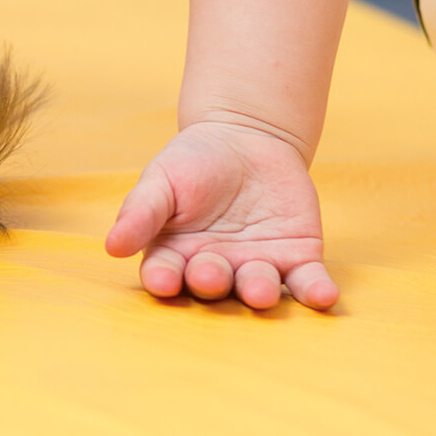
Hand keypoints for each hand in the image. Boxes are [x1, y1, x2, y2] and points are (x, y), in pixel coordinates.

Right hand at [104, 120, 338, 310]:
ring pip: (257, 289)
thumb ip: (140, 212)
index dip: (164, 281)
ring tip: (260, 292)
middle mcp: (216, 268)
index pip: (166, 275)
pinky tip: (323, 297)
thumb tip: (111, 247)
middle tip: (210, 272)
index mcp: (176, 255)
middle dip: (210, 282)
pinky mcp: (297, 259)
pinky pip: (307, 283)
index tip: (163, 281)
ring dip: (258, 293)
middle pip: (212, 287)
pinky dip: (315, 293)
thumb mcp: (161, 180)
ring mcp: (258, 266)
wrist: (248, 137)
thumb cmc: (194, 161)